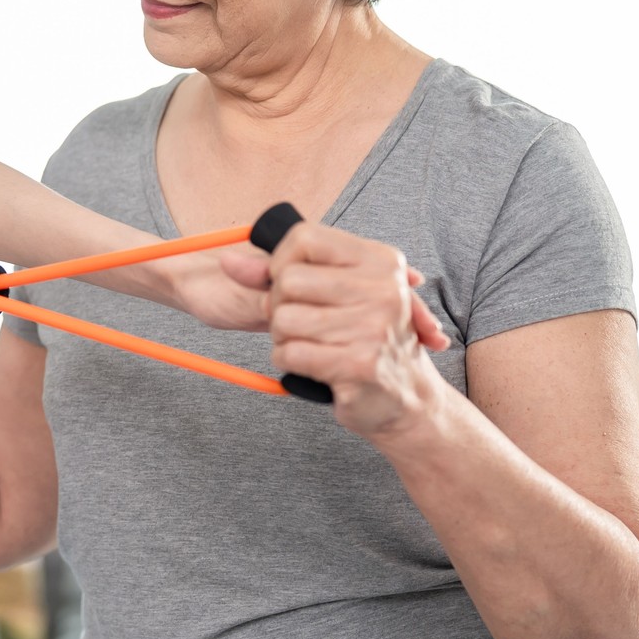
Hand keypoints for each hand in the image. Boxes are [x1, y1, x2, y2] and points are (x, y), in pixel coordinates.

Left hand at [223, 223, 452, 435]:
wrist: (410, 399)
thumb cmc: (367, 339)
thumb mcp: (337, 294)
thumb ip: (280, 274)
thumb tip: (228, 262)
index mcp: (380, 261)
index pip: (305, 238)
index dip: (282, 262)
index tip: (291, 285)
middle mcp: (381, 289)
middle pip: (288, 280)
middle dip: (280, 305)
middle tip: (301, 323)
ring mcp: (372, 327)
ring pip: (283, 319)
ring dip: (283, 337)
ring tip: (310, 345)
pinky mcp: (359, 364)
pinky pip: (289, 353)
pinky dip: (288, 361)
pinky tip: (311, 365)